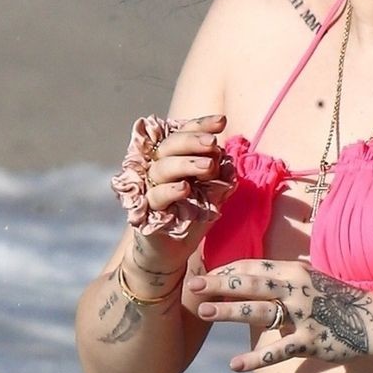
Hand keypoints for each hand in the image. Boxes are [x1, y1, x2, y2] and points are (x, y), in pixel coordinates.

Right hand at [113, 113, 234, 265]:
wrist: (173, 251)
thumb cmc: (192, 216)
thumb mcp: (211, 191)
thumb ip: (216, 172)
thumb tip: (224, 153)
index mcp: (174, 158)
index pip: (183, 133)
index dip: (200, 125)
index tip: (221, 121)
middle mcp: (158, 168)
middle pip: (170, 145)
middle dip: (193, 141)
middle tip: (214, 143)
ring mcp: (150, 187)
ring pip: (162, 168)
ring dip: (186, 163)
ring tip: (208, 166)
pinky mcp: (147, 211)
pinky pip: (156, 196)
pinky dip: (171, 190)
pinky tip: (185, 187)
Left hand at [185, 260, 372, 370]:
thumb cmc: (341, 303)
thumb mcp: (312, 283)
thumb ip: (284, 282)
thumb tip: (258, 282)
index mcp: (295, 272)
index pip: (253, 266)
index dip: (226, 270)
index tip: (204, 274)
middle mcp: (297, 289)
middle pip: (250, 283)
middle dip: (219, 283)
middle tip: (192, 285)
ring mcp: (303, 315)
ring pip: (259, 311)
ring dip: (229, 311)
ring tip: (203, 312)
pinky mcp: (311, 341)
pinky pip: (279, 350)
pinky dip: (256, 359)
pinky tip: (234, 366)